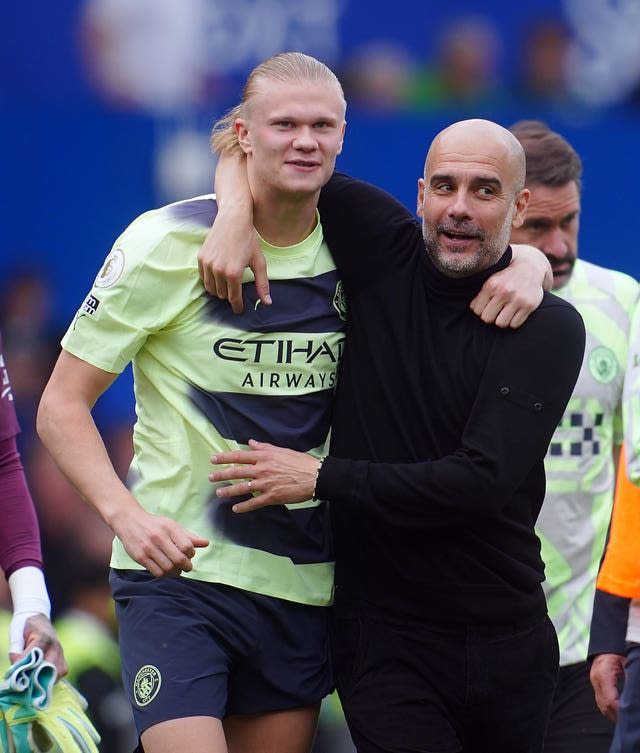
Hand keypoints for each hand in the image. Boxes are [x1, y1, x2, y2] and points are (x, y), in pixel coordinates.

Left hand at [10, 614, 67, 678]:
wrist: (37, 616)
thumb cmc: (24, 626)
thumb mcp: (16, 635)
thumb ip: (15, 651)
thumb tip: (15, 670)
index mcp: (43, 638)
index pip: (35, 658)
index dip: (24, 669)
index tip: (15, 677)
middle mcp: (55, 645)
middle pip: (50, 668)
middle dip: (38, 678)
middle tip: (25, 683)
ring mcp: (61, 650)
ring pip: (59, 671)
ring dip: (47, 679)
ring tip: (34, 681)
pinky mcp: (62, 655)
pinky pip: (62, 670)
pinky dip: (53, 677)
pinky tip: (42, 677)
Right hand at [110, 504, 208, 577]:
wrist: (129, 521)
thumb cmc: (154, 524)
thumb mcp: (172, 525)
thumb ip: (189, 536)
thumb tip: (207, 543)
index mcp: (169, 528)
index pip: (187, 547)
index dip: (192, 554)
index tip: (190, 555)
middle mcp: (158, 537)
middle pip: (179, 559)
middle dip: (187, 566)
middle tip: (187, 567)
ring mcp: (148, 548)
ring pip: (168, 568)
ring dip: (176, 572)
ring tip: (177, 569)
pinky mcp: (140, 557)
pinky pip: (157, 572)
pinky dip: (165, 574)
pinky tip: (166, 570)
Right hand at [197, 152, 270, 312]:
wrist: (233, 219)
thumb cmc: (249, 240)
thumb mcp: (259, 262)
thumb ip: (262, 284)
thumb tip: (267, 303)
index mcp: (234, 273)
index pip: (233, 298)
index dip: (237, 306)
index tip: (239, 310)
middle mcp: (219, 270)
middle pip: (222, 294)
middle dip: (228, 296)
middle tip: (235, 292)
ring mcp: (208, 264)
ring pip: (211, 288)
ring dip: (218, 290)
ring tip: (227, 286)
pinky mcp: (201, 258)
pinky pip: (203, 278)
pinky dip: (209, 281)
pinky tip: (217, 278)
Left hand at [209, 439, 320, 511]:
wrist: (315, 476)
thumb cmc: (300, 461)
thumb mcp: (282, 450)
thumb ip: (264, 447)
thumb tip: (251, 443)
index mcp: (264, 456)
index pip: (239, 456)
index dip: (224, 457)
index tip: (213, 459)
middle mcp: (262, 469)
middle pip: (237, 472)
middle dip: (221, 475)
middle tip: (210, 477)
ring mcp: (266, 483)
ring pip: (242, 488)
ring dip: (229, 491)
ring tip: (218, 493)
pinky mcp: (272, 496)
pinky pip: (254, 502)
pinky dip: (243, 507)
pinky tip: (235, 509)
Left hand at [470, 243, 549, 328]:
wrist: (530, 268)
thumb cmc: (506, 277)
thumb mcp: (491, 281)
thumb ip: (481, 295)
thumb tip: (472, 309)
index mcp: (492, 285)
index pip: (477, 310)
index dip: (480, 311)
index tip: (485, 307)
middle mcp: (504, 292)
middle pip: (487, 318)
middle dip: (490, 316)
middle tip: (495, 312)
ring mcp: (517, 299)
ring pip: (501, 323)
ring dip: (501, 320)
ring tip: (504, 313)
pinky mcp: (529, 305)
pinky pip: (515, 324)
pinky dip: (513, 322)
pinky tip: (514, 313)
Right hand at [590, 652, 625, 720]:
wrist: (604, 646)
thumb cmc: (617, 653)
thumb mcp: (626, 662)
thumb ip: (630, 676)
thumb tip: (635, 690)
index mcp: (603, 674)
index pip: (610, 698)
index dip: (619, 709)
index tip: (629, 714)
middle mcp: (596, 680)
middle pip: (605, 704)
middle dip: (617, 715)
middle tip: (628, 721)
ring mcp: (594, 683)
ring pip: (602, 705)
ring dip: (613, 714)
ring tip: (624, 720)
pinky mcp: (596, 685)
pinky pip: (601, 702)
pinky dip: (609, 709)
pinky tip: (618, 713)